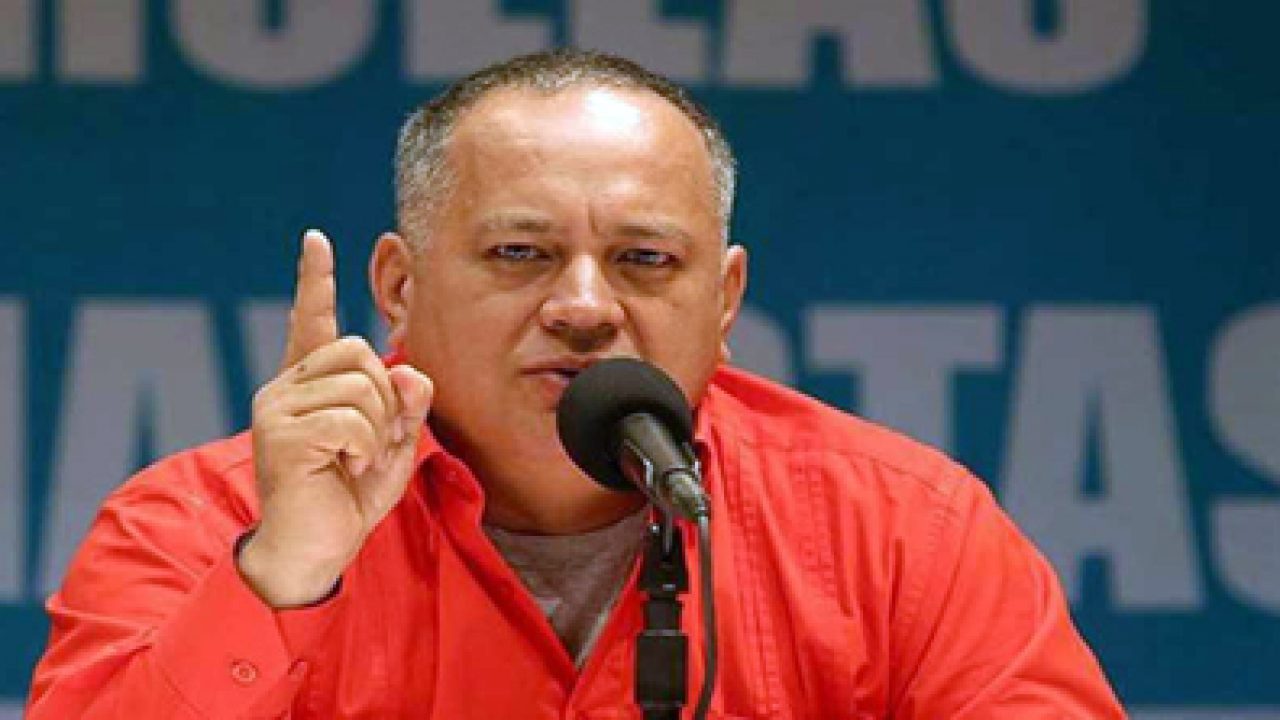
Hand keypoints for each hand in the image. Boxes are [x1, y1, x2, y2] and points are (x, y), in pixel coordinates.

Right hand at [237, 230, 432, 607]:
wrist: (313, 551)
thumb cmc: (348, 499)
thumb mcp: (394, 448)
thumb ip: (406, 407)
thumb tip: (409, 372)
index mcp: (309, 386)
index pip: (312, 322)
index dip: (315, 281)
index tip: (315, 240)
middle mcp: (285, 388)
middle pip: (359, 352)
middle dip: (385, 400)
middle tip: (372, 444)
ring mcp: (277, 407)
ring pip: (360, 385)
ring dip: (377, 429)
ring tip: (357, 461)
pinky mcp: (282, 432)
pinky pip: (351, 419)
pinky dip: (366, 448)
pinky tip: (348, 470)